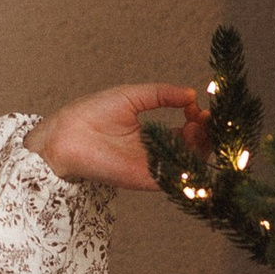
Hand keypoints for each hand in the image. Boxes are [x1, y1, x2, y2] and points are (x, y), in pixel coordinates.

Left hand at [28, 84, 209, 190]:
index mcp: (153, 135)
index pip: (187, 133)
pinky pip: (178, 178)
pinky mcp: (148, 179)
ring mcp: (154, 168)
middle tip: (203, 118)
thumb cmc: (93, 113)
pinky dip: (191, 163)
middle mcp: (157, 154)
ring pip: (191, 165)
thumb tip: (192, 94)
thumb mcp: (134, 96)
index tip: (199, 109)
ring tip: (195, 125)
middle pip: (195, 151)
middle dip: (206, 134)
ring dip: (202, 146)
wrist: (68, 133)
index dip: (199, 122)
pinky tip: (191, 141)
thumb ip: (163, 94)